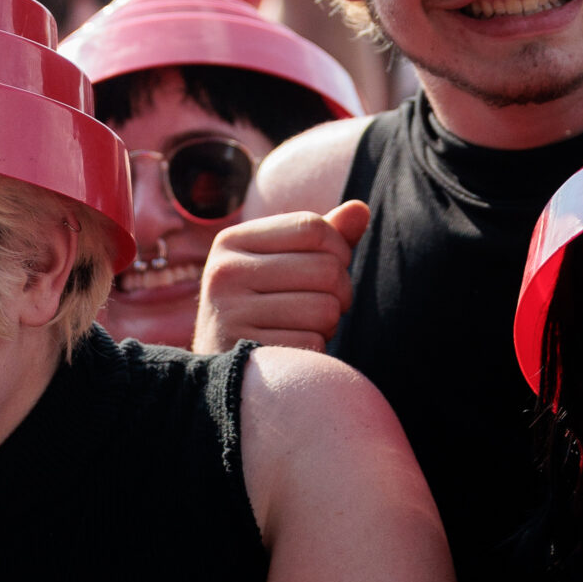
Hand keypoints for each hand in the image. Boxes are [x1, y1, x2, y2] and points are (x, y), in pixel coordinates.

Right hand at [193, 200, 368, 350]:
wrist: (221, 372)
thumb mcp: (282, 263)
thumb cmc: (262, 307)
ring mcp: (231, 315)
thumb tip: (361, 209)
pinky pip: (314, 345)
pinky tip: (294, 351)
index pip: (312, 227)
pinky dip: (315, 351)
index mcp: (231, 241)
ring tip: (305, 327)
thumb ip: (322, 236)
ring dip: (328, 324)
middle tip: (323, 305)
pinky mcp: (246, 355)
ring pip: (325, 309)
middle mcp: (224, 273)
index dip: (339, 248)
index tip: (334, 267)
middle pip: (326, 268)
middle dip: (340, 291)